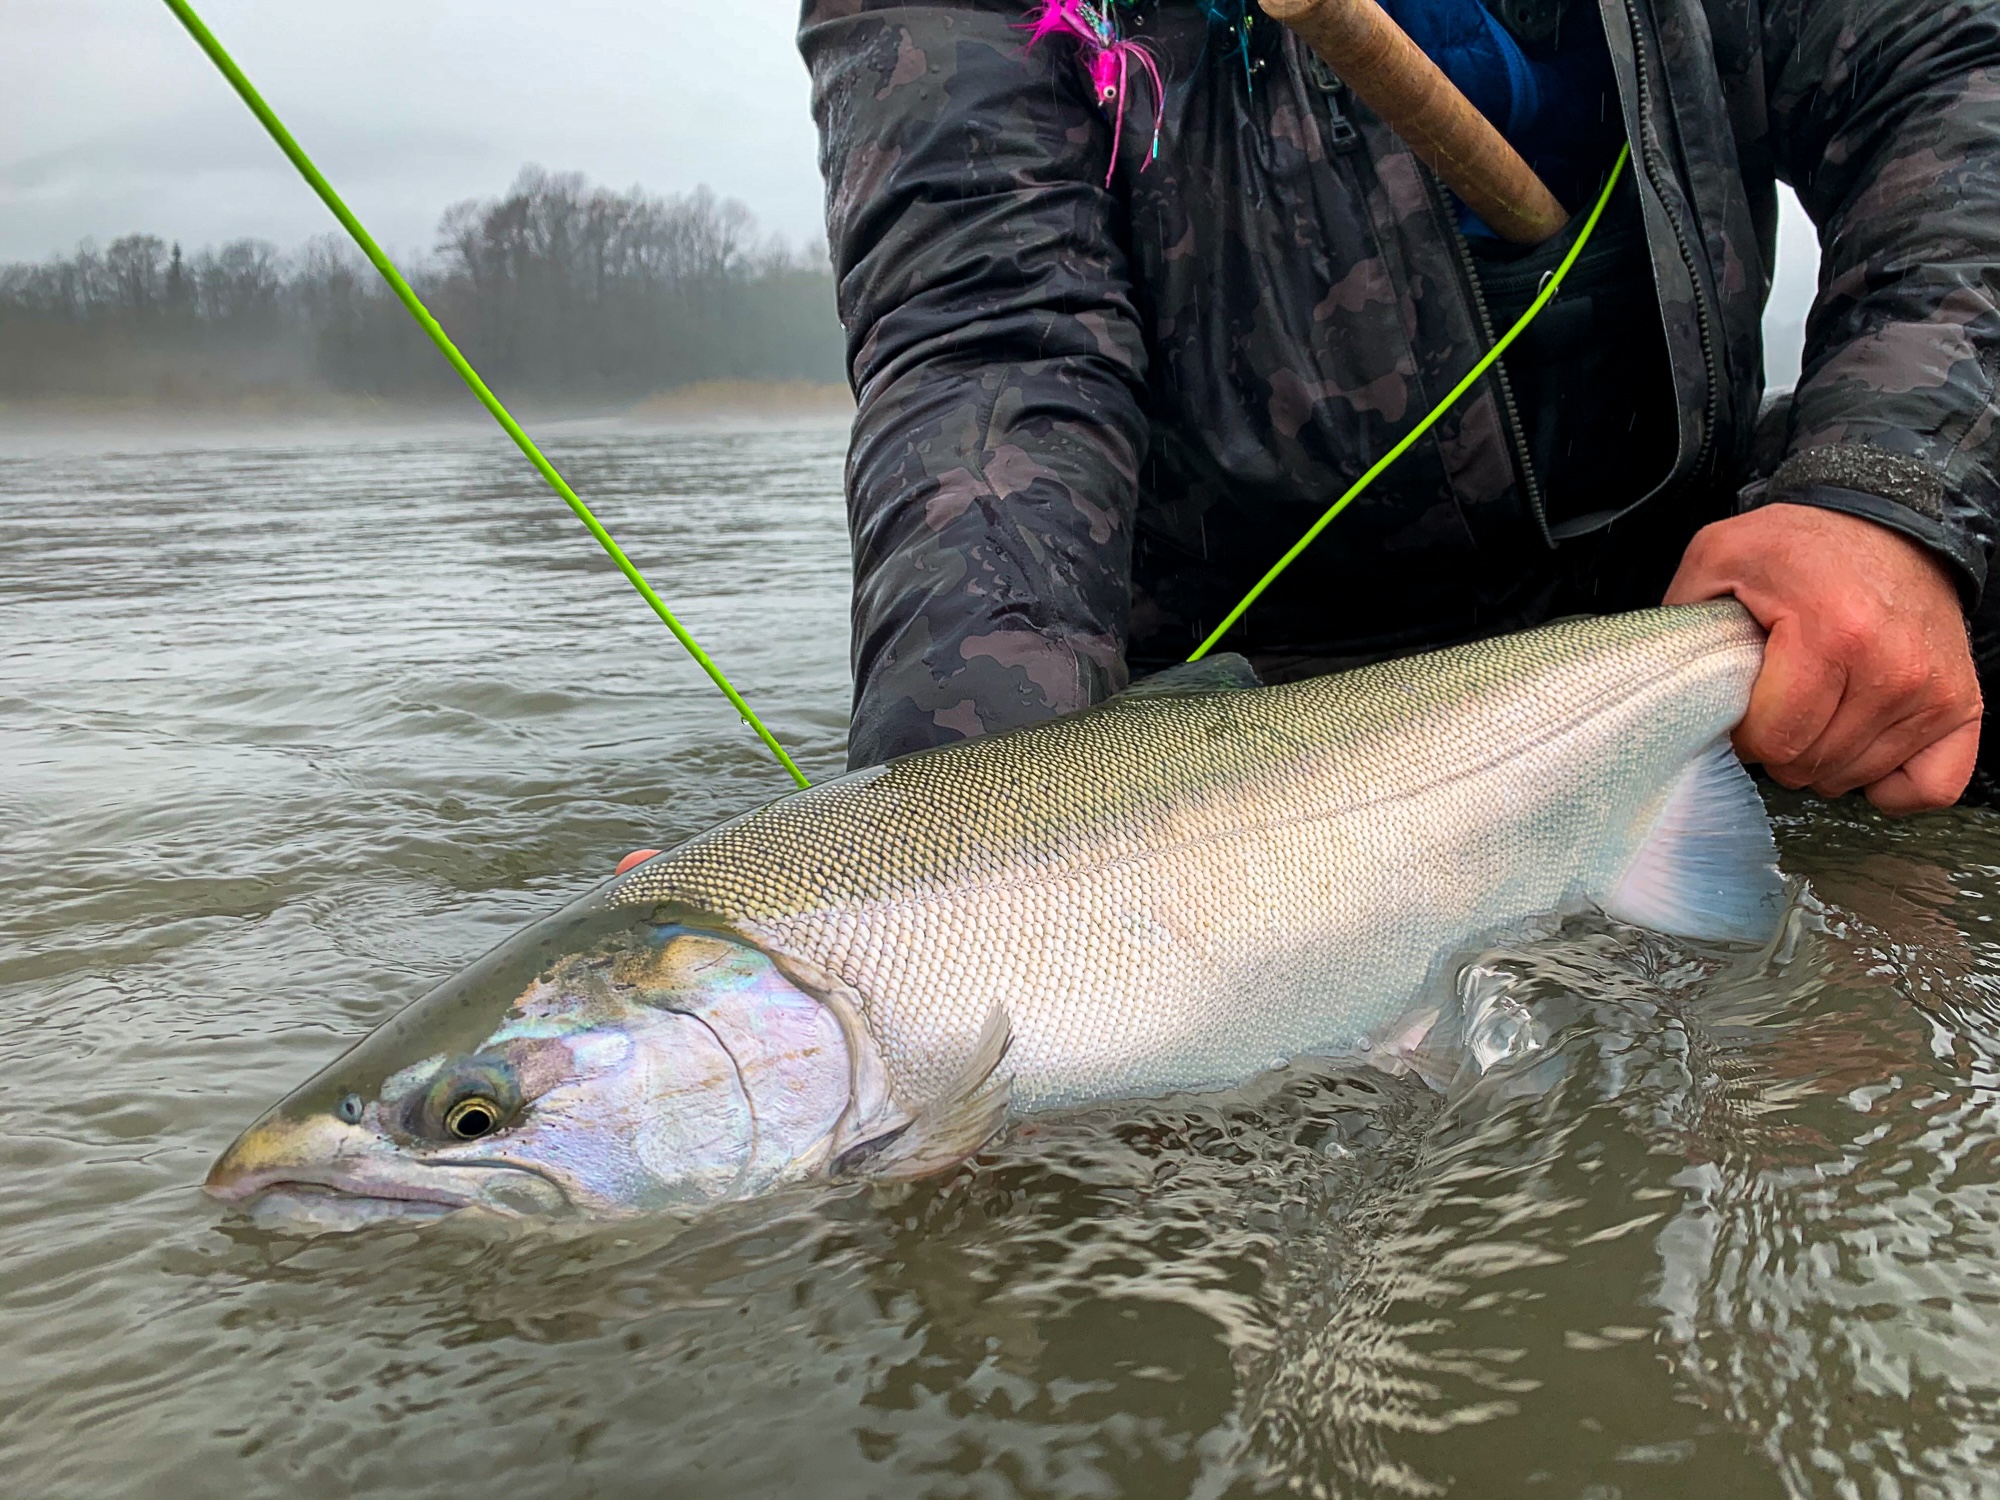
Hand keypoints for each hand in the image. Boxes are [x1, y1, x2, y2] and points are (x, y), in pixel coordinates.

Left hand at [1663, 503, 1981, 813]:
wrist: (1886, 523)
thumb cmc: (1801, 546)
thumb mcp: (1720, 557)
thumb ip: (1682, 621)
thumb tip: (1660, 684)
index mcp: (1832, 633)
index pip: (1773, 741)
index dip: (1744, 732)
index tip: (1744, 702)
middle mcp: (1892, 668)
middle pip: (1810, 765)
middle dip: (1778, 745)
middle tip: (1778, 702)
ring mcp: (1933, 691)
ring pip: (1854, 778)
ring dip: (1824, 757)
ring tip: (1816, 707)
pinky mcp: (1961, 706)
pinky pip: (1928, 789)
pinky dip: (1890, 781)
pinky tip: (1859, 744)